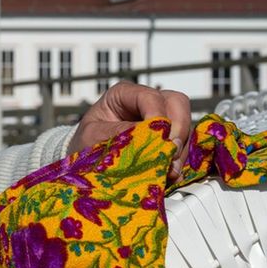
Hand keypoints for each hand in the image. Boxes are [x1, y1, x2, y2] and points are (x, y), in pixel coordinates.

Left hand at [71, 82, 191, 178]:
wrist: (82, 163)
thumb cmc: (85, 143)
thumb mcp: (93, 137)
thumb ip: (118, 134)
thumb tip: (147, 136)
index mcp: (124, 94)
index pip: (151, 97)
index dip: (158, 116)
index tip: (156, 139)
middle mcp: (146, 103)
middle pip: (177, 104)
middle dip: (177, 131)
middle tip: (169, 154)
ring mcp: (158, 120)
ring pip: (184, 126)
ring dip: (179, 149)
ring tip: (168, 170)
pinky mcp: (165, 139)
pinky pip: (183, 144)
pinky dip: (178, 159)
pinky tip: (169, 173)